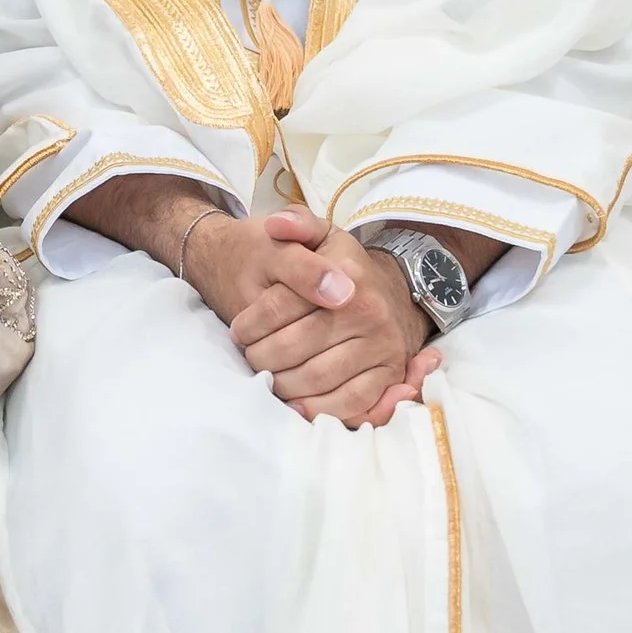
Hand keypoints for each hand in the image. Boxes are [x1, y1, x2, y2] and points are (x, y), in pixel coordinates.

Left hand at [189, 209, 437, 428]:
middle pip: (295, 347)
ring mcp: (381, 347)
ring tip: (267, 377)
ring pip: (316, 378)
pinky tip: (295, 403)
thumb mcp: (323, 236)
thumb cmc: (344, 269)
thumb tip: (274, 225)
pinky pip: (350, 402)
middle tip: (250, 358)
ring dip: (282, 384)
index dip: (249, 324)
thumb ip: (296, 224)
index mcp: (346, 276)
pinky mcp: (388, 374)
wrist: (393, 295)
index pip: (280, 306)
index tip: (238, 331)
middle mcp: (368, 312)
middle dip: (261, 357)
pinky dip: (317, 408)